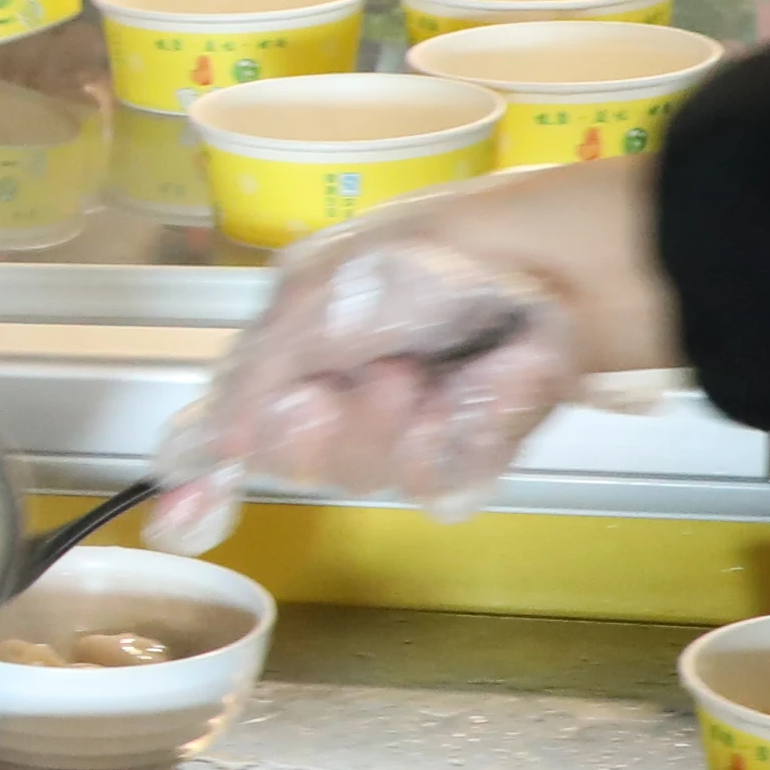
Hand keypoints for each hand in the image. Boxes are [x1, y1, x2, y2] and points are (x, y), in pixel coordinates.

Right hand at [150, 156, 677, 542]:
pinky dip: (457, 439)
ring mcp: (422, 412)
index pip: (244, 412)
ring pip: (369, 476)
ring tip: (437, 373)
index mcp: (310, 325)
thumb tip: (217, 451)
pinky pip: (439, 482)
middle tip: (371, 377)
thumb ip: (255, 378)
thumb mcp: (322, 295)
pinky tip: (483, 392)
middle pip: (302, 458)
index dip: (212, 466)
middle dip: (330, 426)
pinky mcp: (483, 441)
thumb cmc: (454, 250)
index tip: (185, 519)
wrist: (585, 261)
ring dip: (398, 427)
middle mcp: (357, 372)